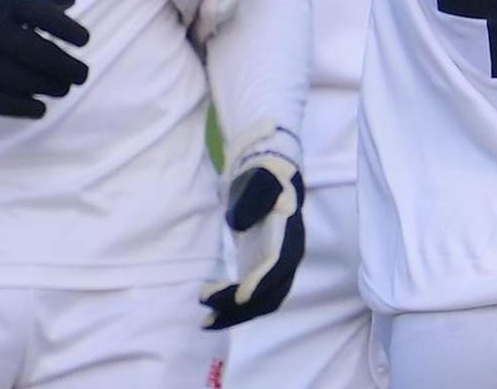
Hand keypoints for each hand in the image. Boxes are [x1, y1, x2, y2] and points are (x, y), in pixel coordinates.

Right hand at [0, 0, 90, 118]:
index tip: (84, 40)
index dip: (67, 30)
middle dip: (66, 66)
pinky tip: (39, 108)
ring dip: (49, 87)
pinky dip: (22, 108)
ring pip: (22, 80)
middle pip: (36, 53)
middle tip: (83, 74)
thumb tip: (72, 4)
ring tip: (64, 87)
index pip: (41, 16)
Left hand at [199, 129, 307, 328]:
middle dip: (241, 310)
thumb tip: (237, 224)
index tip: (237, 297)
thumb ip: (251, 199)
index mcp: (290, 239)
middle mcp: (288, 259)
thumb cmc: (263, 178)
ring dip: (236, 315)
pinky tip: (214, 311)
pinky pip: (254, 298)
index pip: (277, 269)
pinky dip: (235, 308)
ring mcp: (276, 268)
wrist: (271, 174)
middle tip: (208, 316)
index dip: (259, 285)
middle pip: (270, 295)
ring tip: (206, 322)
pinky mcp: (262, 270)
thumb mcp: (259, 182)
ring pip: (262, 302)